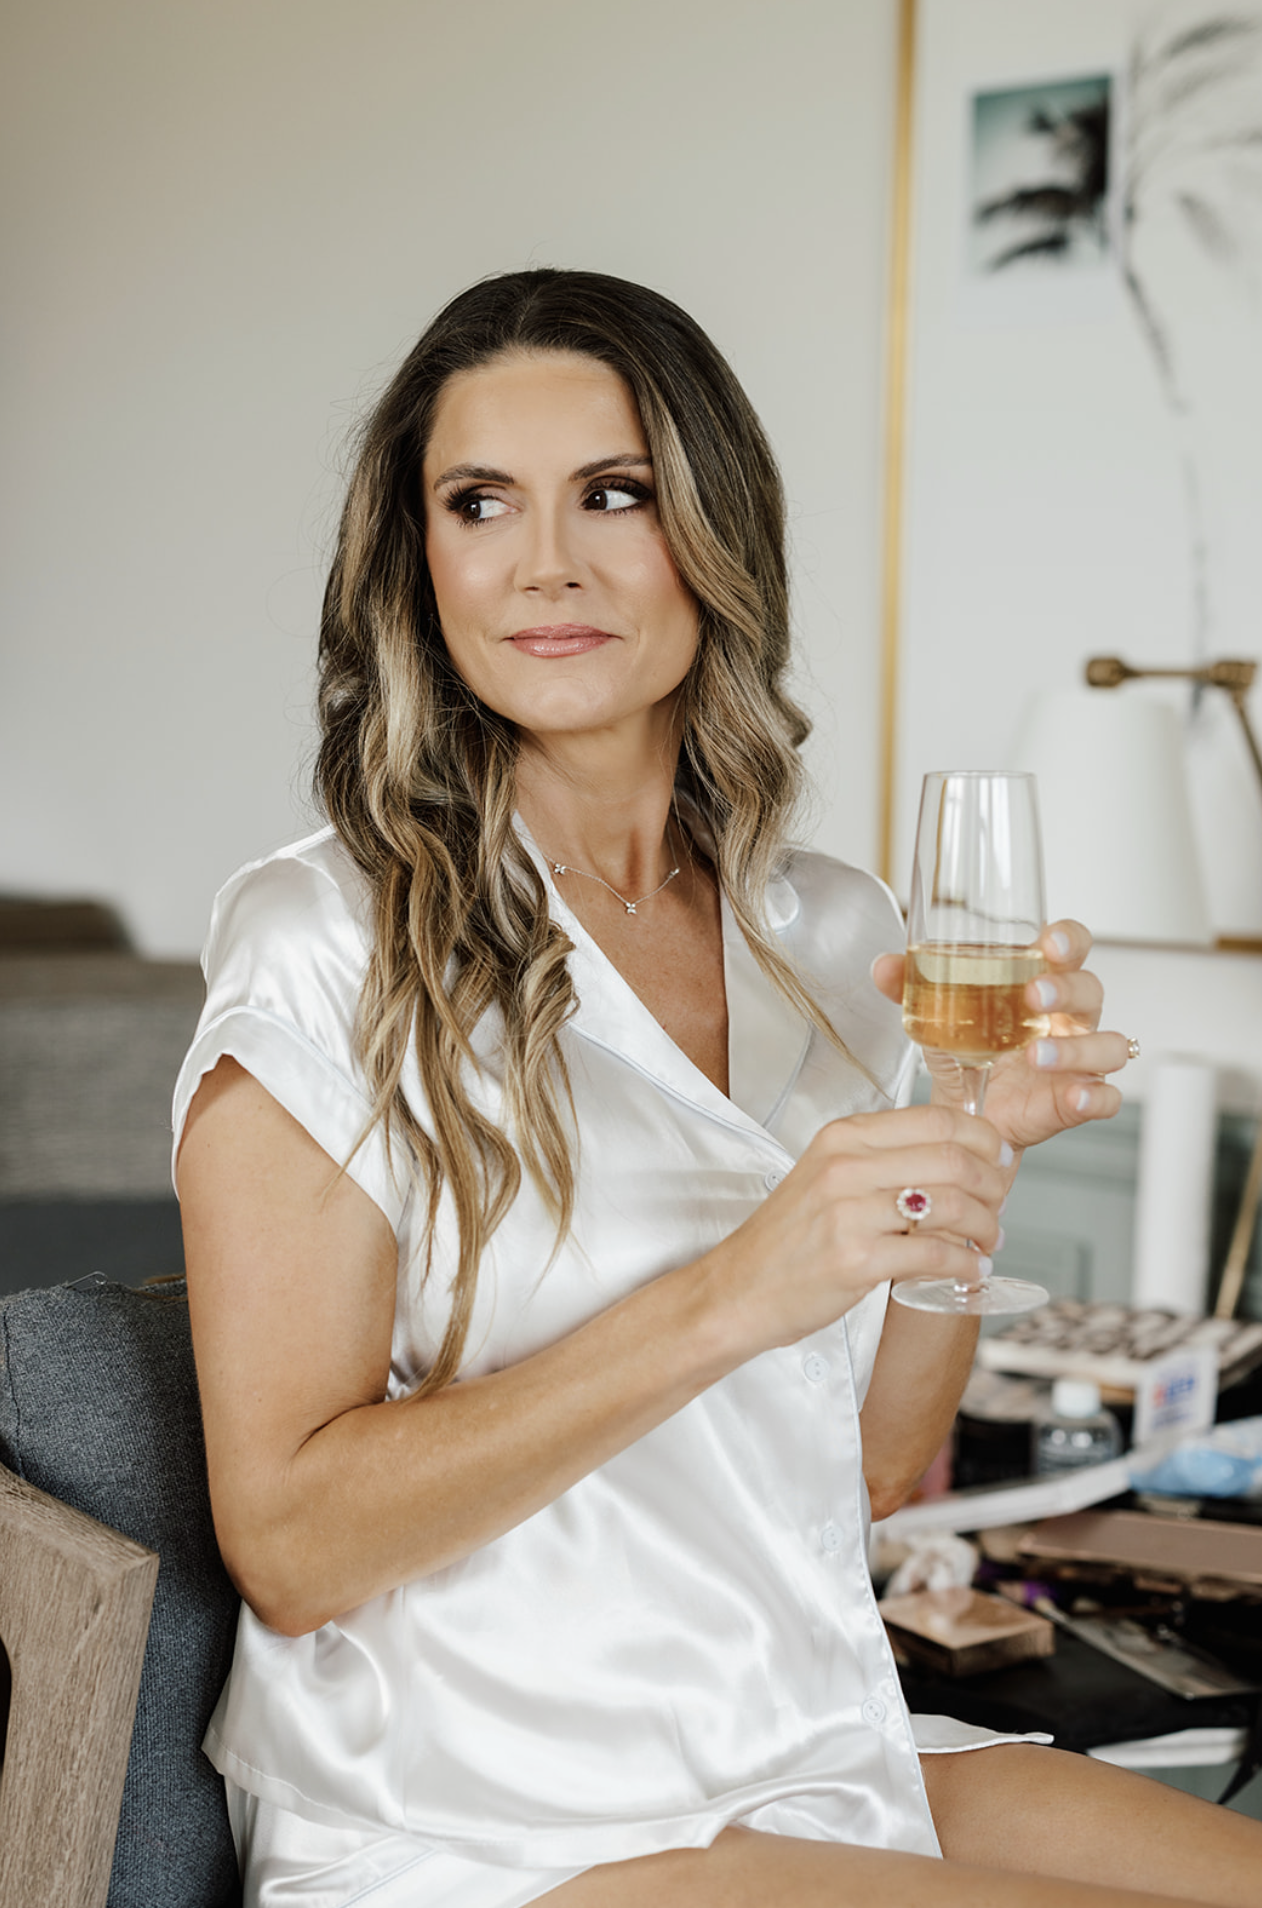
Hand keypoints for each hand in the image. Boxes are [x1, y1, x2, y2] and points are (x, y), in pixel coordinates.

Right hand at [711, 1104, 1007, 1347]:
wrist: (738, 1290)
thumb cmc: (789, 1239)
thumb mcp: (829, 1177)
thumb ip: (883, 1161)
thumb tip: (959, 1160)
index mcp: (844, 1136)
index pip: (938, 1119)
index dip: (984, 1140)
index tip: (999, 1160)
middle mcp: (847, 1165)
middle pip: (954, 1159)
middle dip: (994, 1186)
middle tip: (1000, 1207)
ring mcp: (849, 1212)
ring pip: (952, 1205)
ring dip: (986, 1227)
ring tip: (989, 1242)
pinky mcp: (855, 1259)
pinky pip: (934, 1254)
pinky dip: (965, 1264)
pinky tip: (970, 1270)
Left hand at [871, 920, 1127, 1154]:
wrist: (965, 1110)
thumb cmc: (966, 1051)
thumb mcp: (937, 1015)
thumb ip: (912, 987)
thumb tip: (884, 966)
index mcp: (1042, 984)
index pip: (1071, 948)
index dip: (1069, 940)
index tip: (1049, 942)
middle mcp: (1068, 1018)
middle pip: (1091, 991)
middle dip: (1067, 989)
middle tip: (1034, 995)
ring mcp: (1079, 1059)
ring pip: (1107, 1044)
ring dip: (1077, 1047)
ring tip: (1036, 1054)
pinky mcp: (1077, 1098)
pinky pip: (1107, 1096)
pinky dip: (1095, 1095)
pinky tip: (1074, 1095)